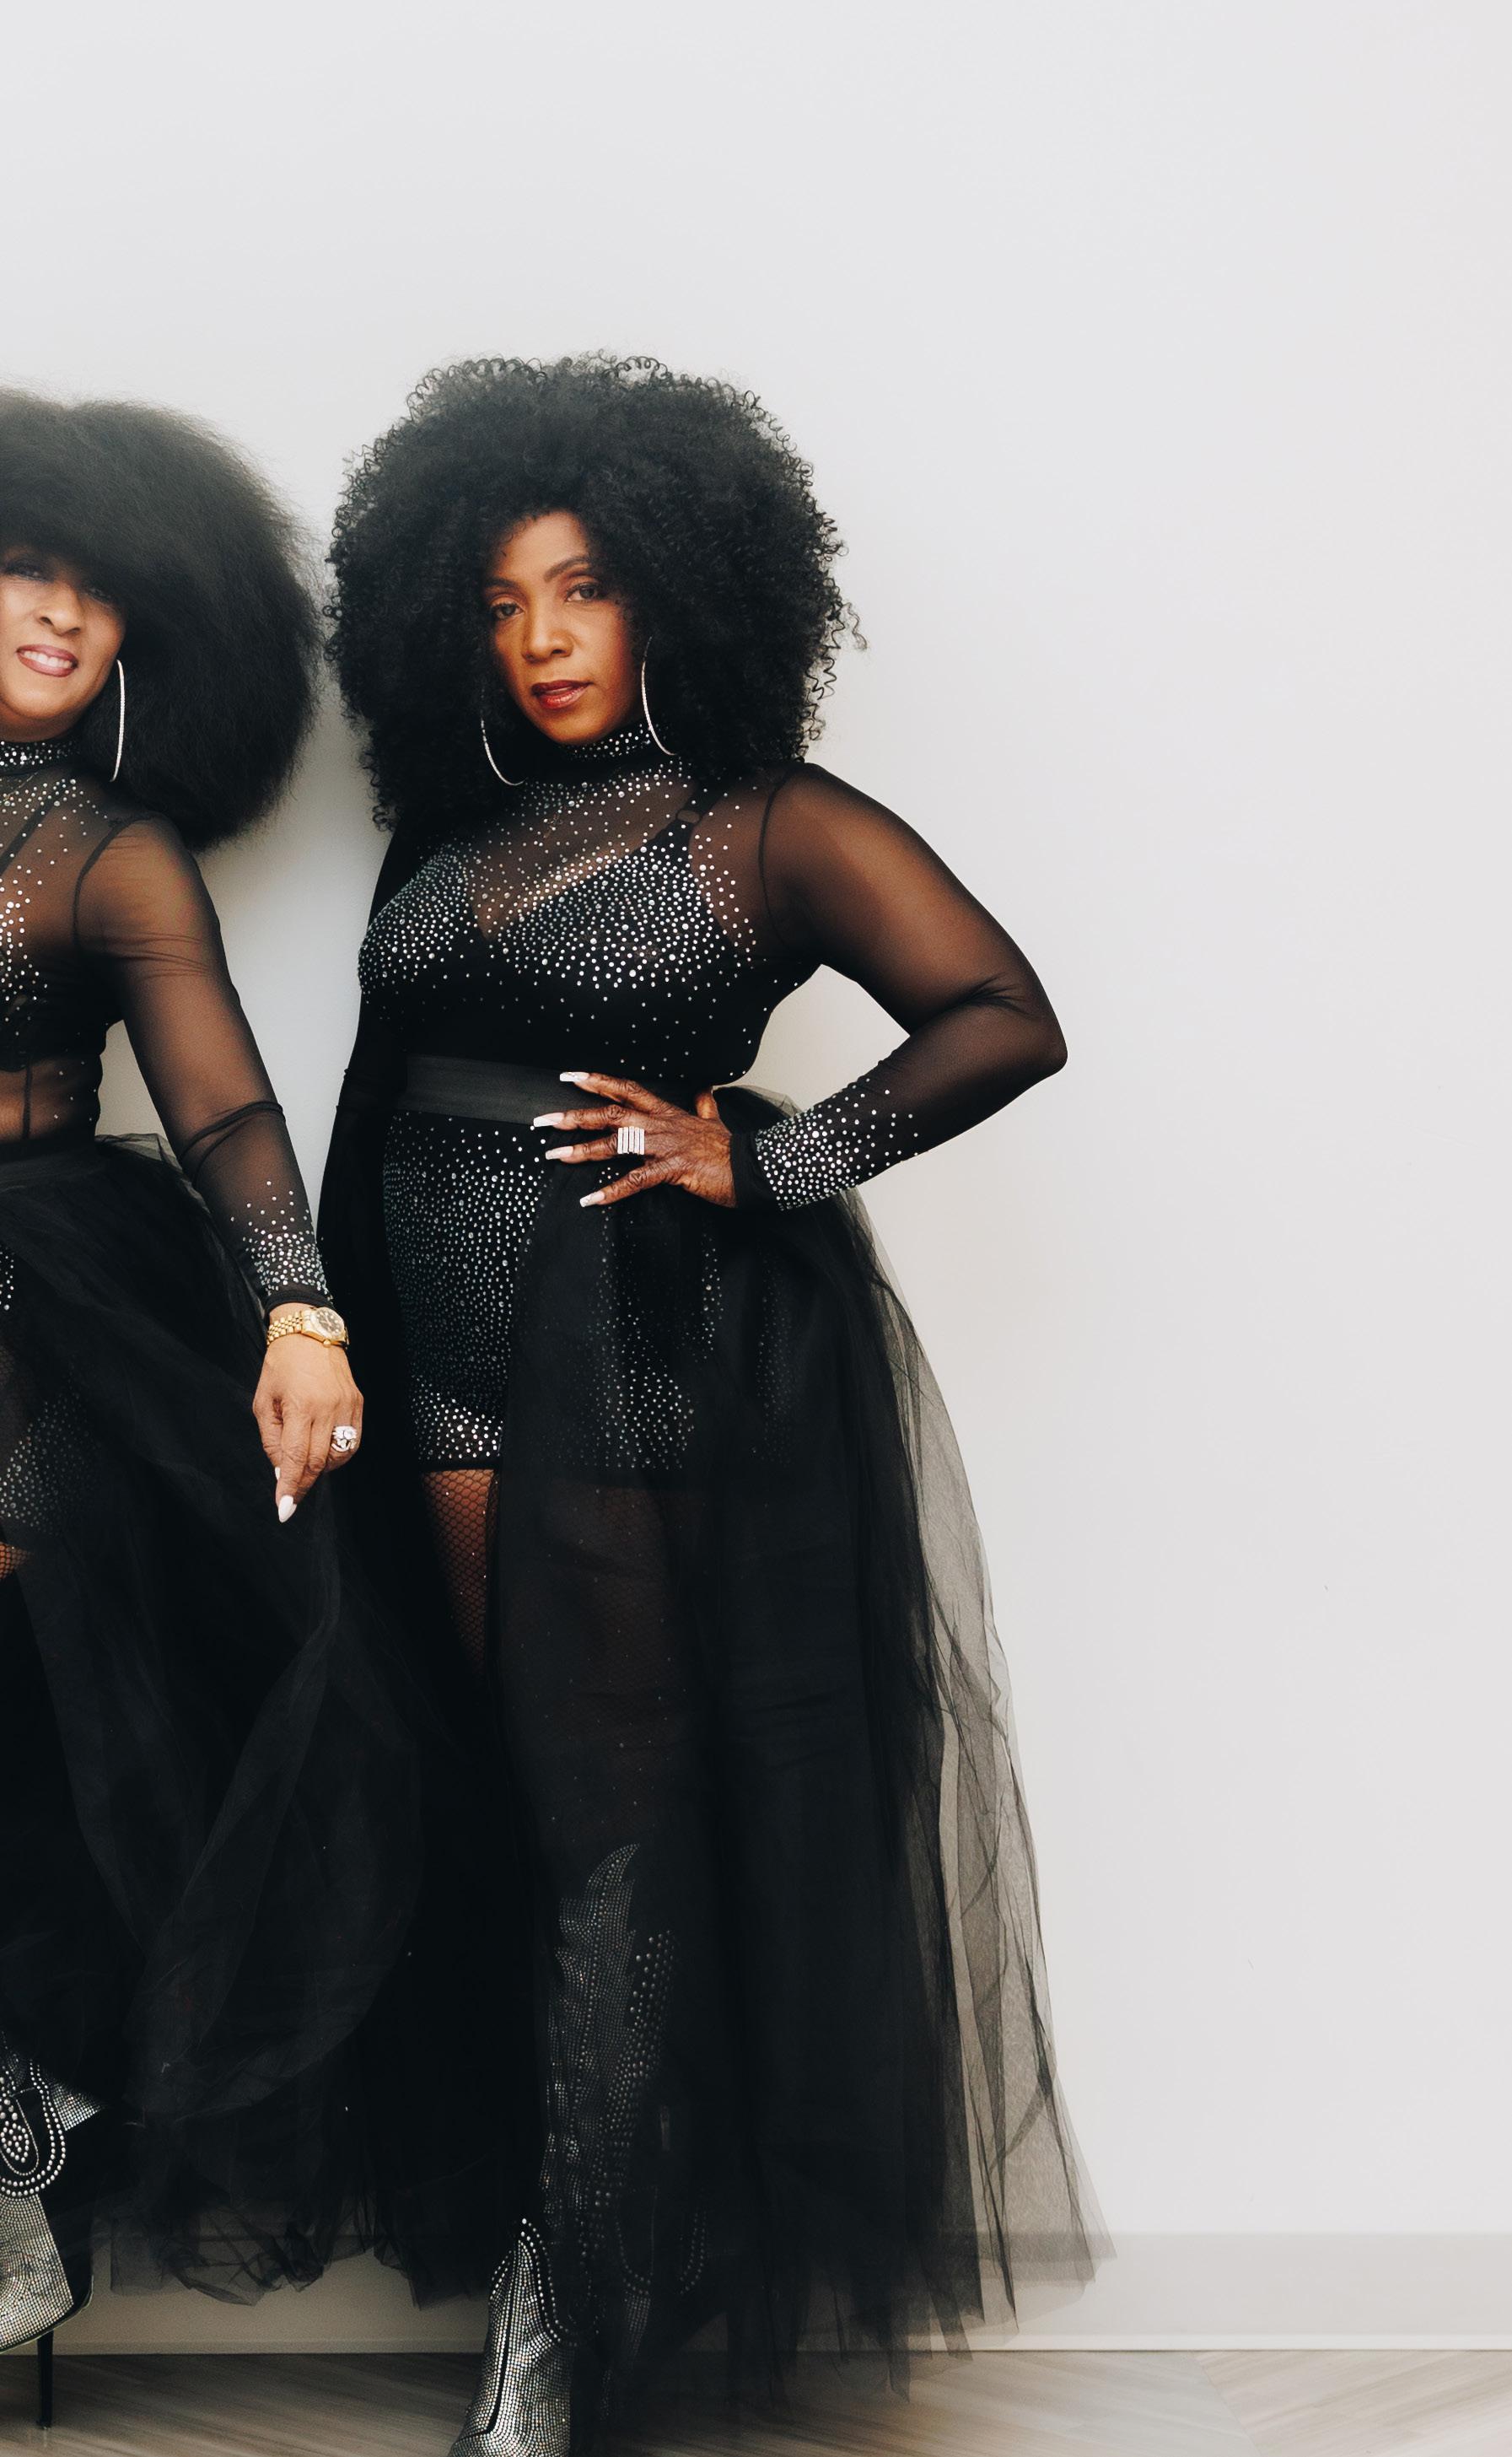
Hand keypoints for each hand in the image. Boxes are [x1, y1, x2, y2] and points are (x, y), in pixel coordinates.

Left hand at [253, 1314, 363, 1519]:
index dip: (289, 1487)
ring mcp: (347, 1406)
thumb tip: (281, 1472)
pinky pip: (352, 1441)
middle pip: (318, 1462)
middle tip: (289, 1499)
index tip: (283, 1509)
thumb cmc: (281, 1367)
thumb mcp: (264, 1402)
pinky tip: (323, 1452)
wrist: (311, 1334)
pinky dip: (337, 1455)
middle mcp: (328, 1408)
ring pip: (338, 1456)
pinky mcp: (358, 1404)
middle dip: (302, 1485)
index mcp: (300, 1406)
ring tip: (304, 1466)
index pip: (295, 1458)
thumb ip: (272, 1439)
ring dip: (320, 1469)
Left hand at [537, 1072, 735, 1210]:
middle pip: (612, 1114)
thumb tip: (704, 1090)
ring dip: (583, 1150)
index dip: (598, 1081)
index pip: (626, 1089)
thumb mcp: (714, 1120)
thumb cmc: (730, 1148)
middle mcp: (661, 1125)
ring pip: (617, 1145)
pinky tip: (591, 1199)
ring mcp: (666, 1147)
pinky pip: (636, 1181)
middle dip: (576, 1116)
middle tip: (545, 1120)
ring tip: (555, 1155)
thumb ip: (704, 1105)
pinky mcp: (673, 1170)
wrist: (753, 1167)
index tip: (569, 1076)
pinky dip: (612, 1191)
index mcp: (667, 1113)